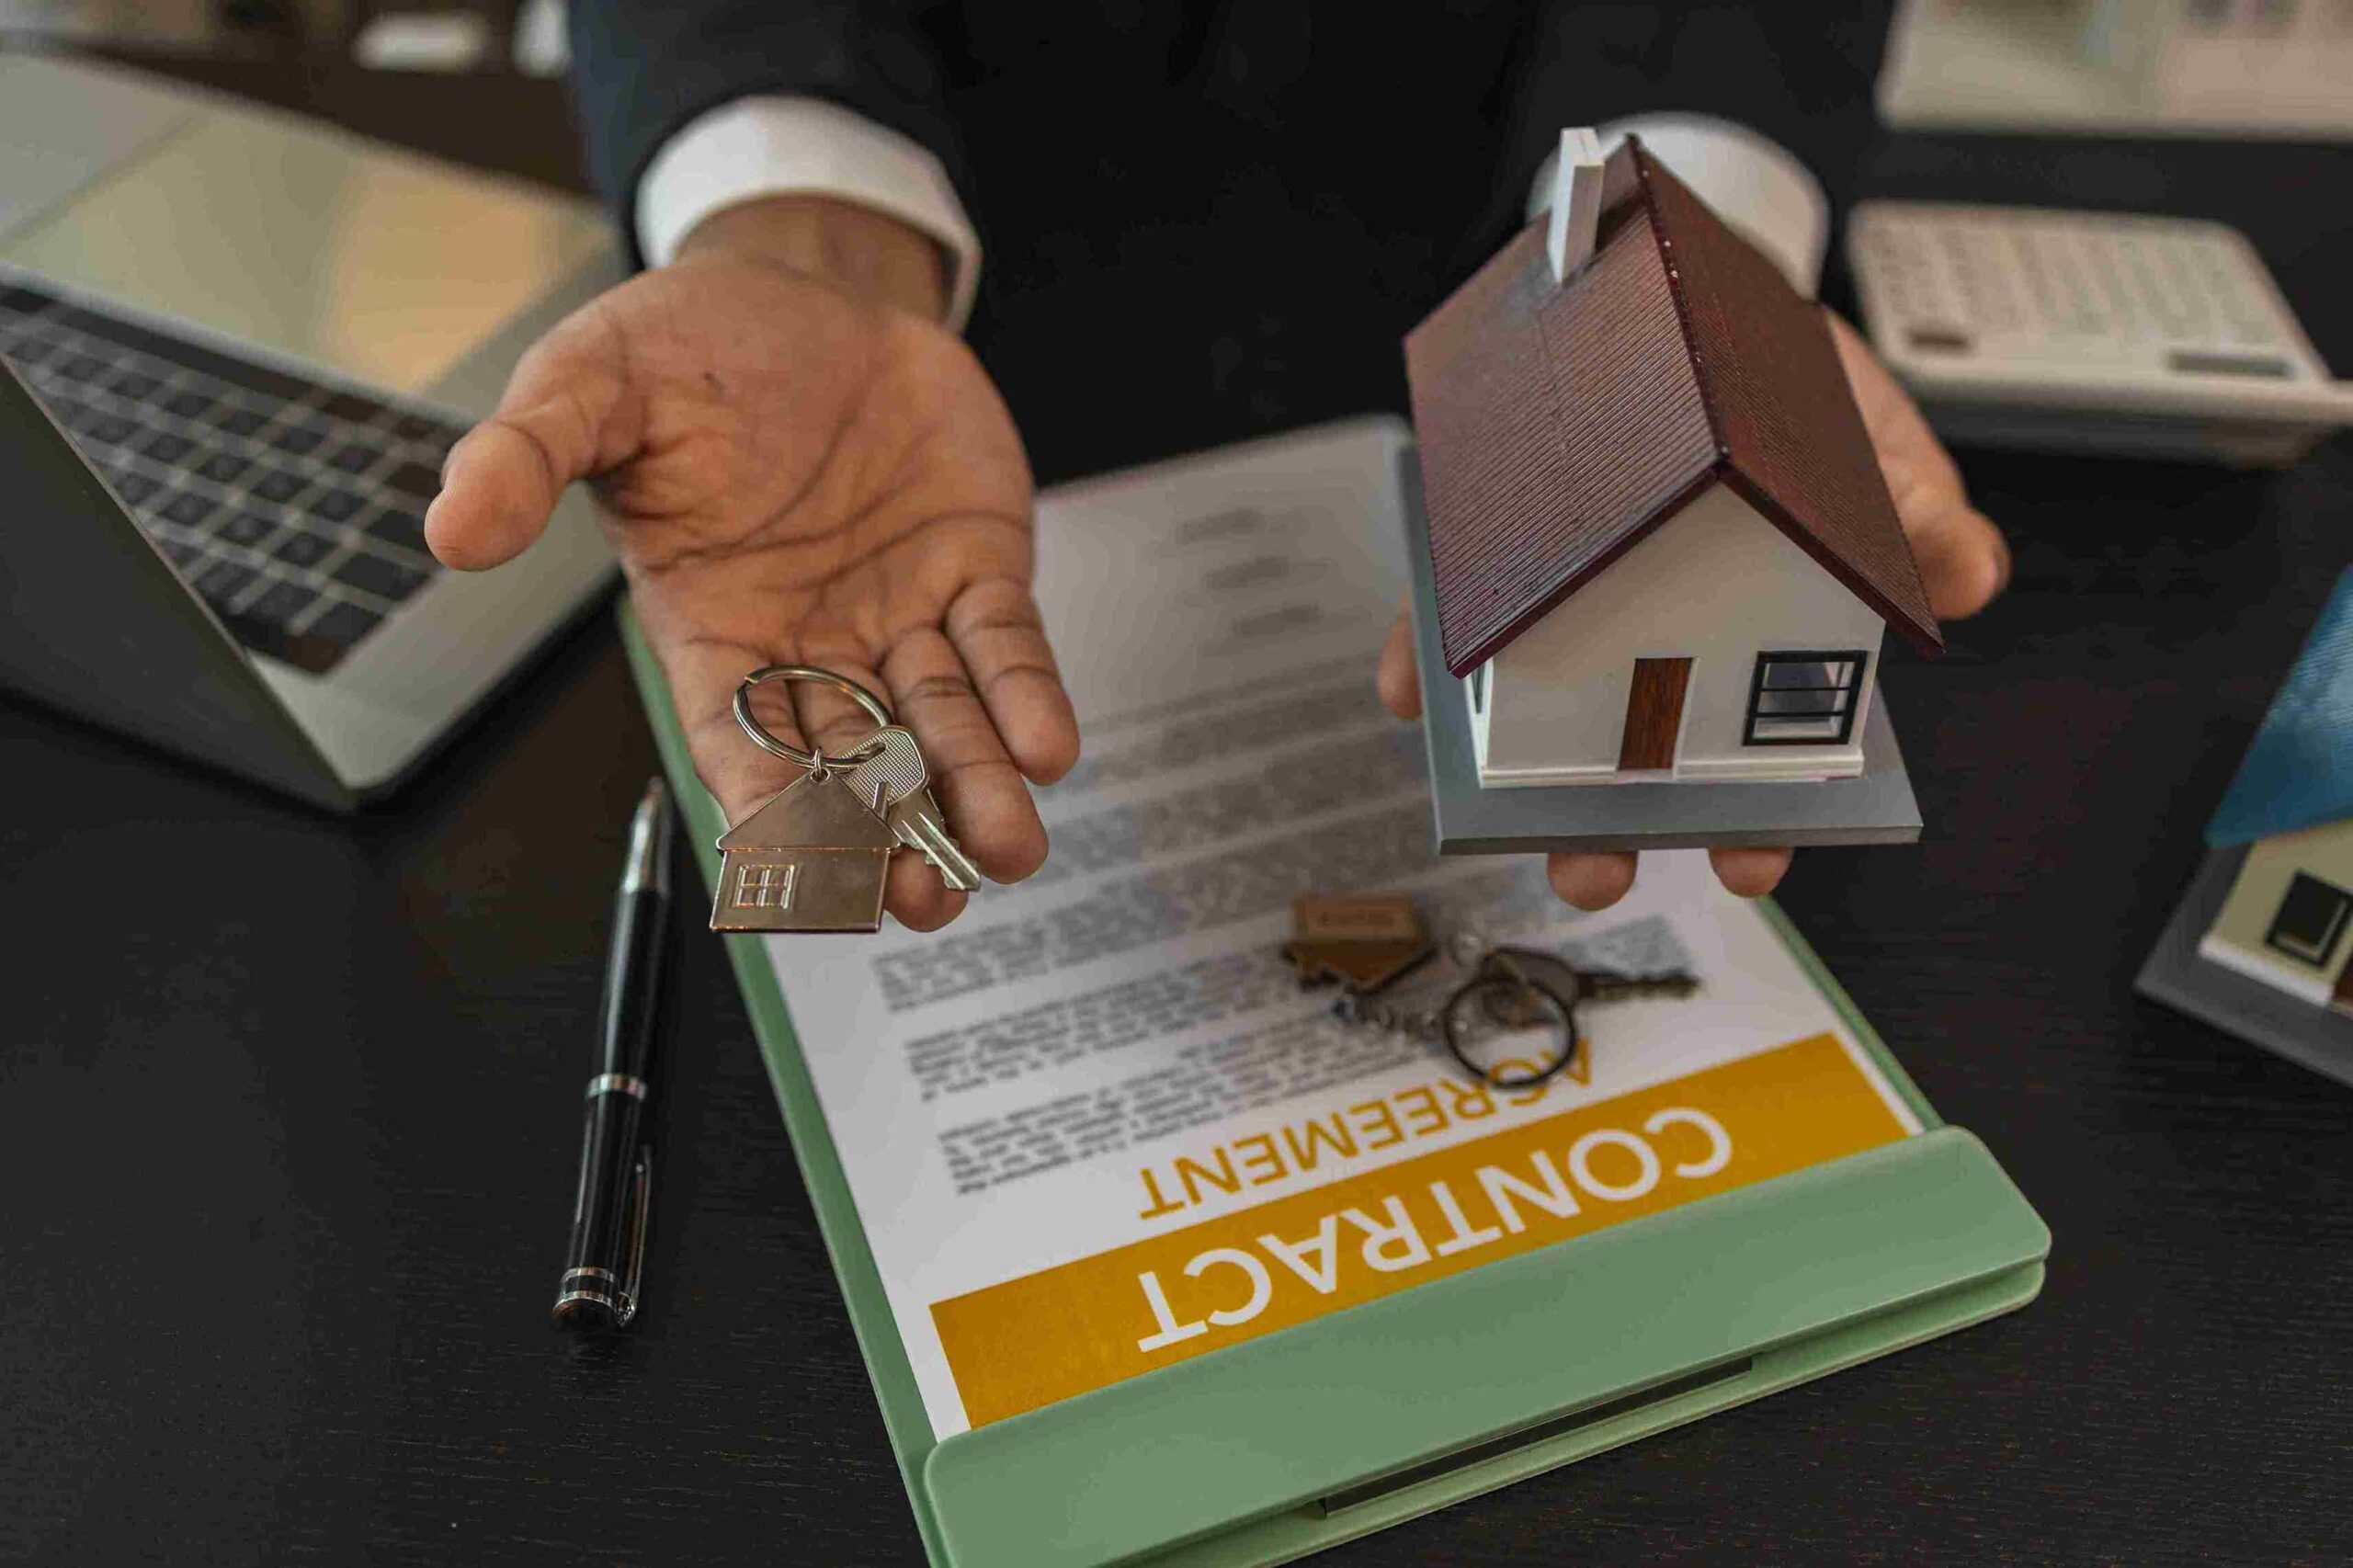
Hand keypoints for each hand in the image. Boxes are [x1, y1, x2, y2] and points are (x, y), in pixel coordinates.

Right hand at [423, 196, 1076, 930]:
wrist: (800, 288)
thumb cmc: (687, 348)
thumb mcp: (590, 384)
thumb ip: (525, 457)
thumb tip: (452, 532)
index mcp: (711, 630)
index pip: (735, 741)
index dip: (766, 806)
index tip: (797, 869)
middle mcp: (810, 642)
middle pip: (850, 764)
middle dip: (887, 835)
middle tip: (919, 899)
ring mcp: (898, 613)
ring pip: (941, 725)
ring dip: (975, 789)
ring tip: (1007, 852)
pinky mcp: (974, 567)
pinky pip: (1005, 644)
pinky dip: (1026, 697)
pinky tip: (1048, 748)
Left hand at [1375, 310, 2008, 910]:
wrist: (1698, 288)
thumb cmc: (1789, 397)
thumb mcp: (1874, 442)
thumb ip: (1917, 513)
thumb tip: (1962, 572)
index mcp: (1758, 646)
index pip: (1759, 763)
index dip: (1754, 828)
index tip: (1749, 864)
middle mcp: (1655, 644)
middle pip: (1632, 765)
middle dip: (1607, 834)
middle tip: (1595, 871)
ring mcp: (1567, 607)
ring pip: (1530, 711)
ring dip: (1506, 768)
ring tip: (1494, 801)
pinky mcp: (1491, 560)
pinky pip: (1445, 620)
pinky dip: (1423, 657)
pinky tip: (1411, 684)